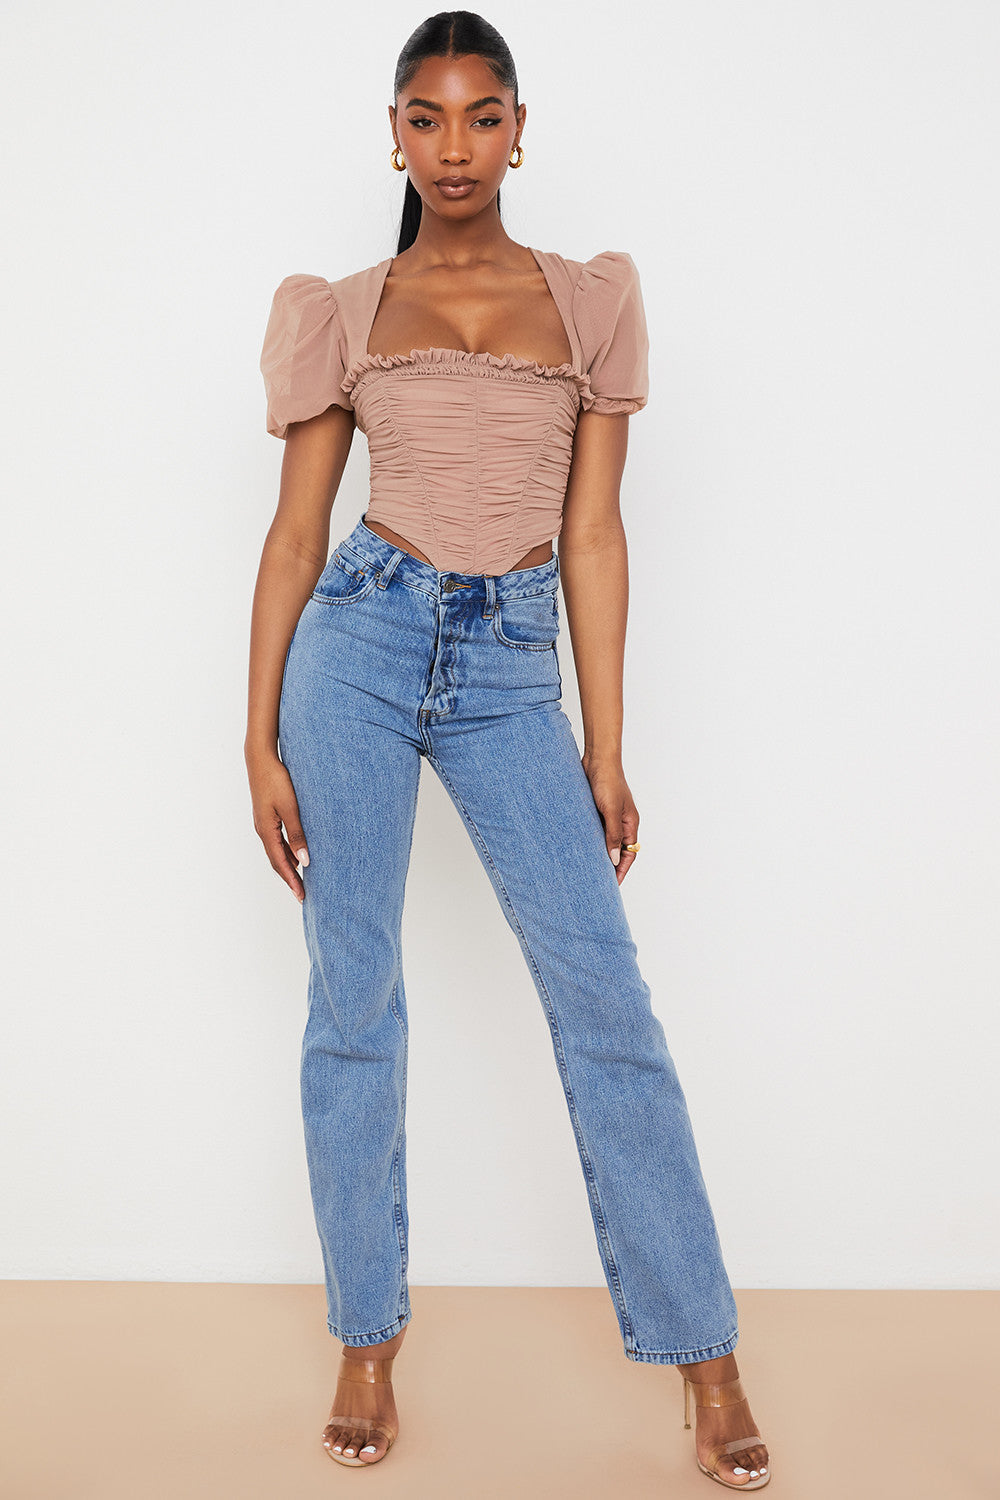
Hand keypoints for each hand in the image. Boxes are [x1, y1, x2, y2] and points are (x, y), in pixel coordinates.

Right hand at [247, 751, 309, 902]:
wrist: (261, 759)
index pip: (280, 863)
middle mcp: (262, 830)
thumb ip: (297, 834)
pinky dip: (287, 852)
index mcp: (266, 831)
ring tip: (302, 879)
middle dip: (290, 878)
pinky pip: (277, 841)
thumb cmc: (276, 780)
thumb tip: (304, 861)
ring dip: (288, 866)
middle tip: (303, 894)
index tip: (302, 896)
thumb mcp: (290, 808)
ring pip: (277, 852)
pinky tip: (296, 854)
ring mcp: (263, 824)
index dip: (292, 881)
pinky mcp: (267, 816)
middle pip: (277, 861)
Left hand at [581, 751, 638, 884]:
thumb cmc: (608, 781)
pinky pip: (594, 830)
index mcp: (630, 823)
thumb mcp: (611, 810)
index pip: (629, 853)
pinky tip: (579, 848)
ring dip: (598, 852)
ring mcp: (609, 816)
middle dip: (610, 866)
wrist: (597, 759)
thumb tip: (614, 859)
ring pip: (605, 840)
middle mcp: (621, 822)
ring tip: (587, 868)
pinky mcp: (596, 810)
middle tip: (598, 881)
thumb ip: (612, 835)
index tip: (613, 885)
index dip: (621, 870)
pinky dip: (589, 840)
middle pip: (618, 850)